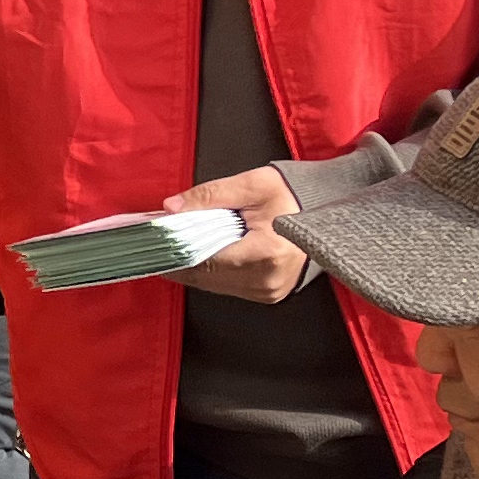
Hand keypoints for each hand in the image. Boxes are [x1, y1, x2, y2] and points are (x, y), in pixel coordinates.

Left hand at [163, 166, 309, 304]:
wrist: (324, 210)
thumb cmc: (293, 197)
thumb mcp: (252, 185)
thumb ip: (210, 195)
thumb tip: (173, 208)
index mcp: (267, 254)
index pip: (207, 260)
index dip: (177, 251)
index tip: (154, 242)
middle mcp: (267, 280)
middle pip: (206, 276)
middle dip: (178, 259)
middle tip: (155, 244)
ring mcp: (268, 291)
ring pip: (213, 285)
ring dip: (191, 268)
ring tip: (171, 248)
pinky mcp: (266, 294)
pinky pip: (226, 286)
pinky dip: (209, 272)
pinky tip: (196, 256)